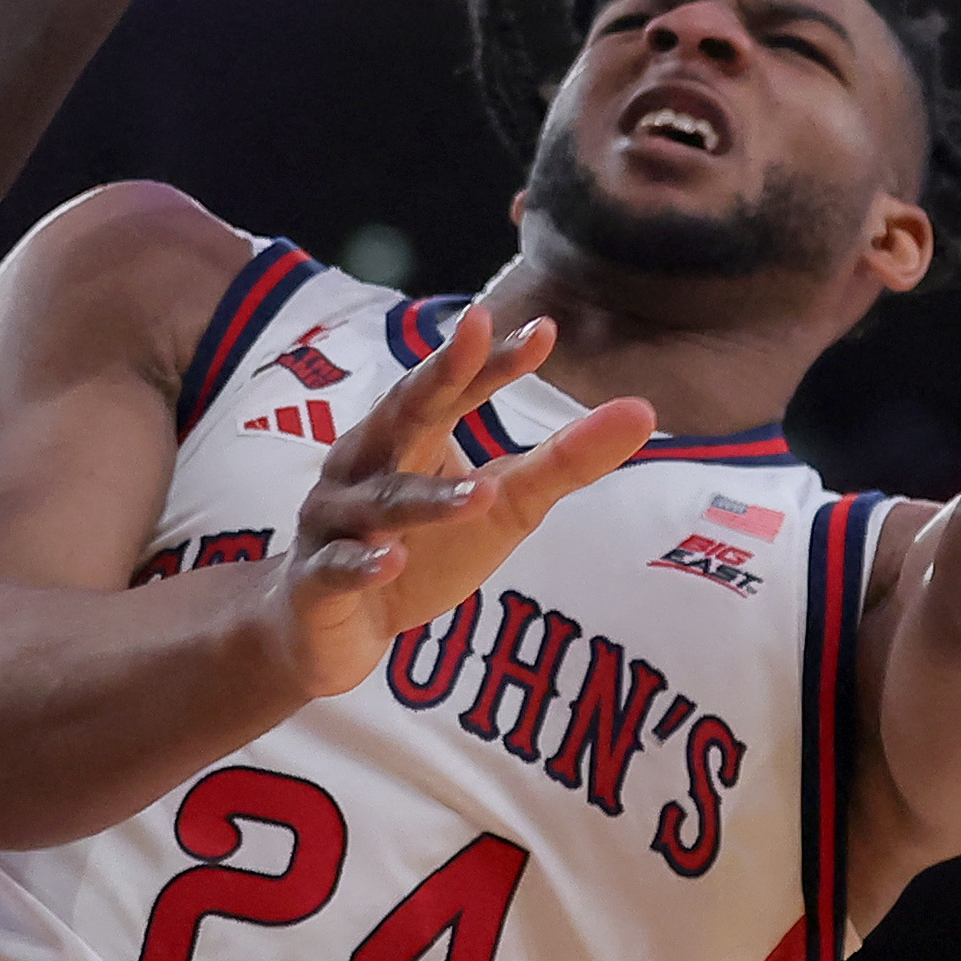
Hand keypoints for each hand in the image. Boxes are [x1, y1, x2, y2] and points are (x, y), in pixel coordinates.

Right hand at [273, 306, 651, 696]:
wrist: (328, 630)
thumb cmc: (417, 550)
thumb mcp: (502, 504)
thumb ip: (565, 461)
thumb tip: (644, 410)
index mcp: (408, 438)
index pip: (453, 390)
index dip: (493, 363)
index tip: (543, 331)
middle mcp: (364, 466)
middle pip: (404, 415)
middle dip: (438, 376)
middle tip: (474, 335)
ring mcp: (335, 523)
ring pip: (382, 502)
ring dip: (427, 498)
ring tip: (479, 494)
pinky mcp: (317, 583)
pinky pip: (338, 568)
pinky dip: (362, 563)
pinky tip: (391, 560)